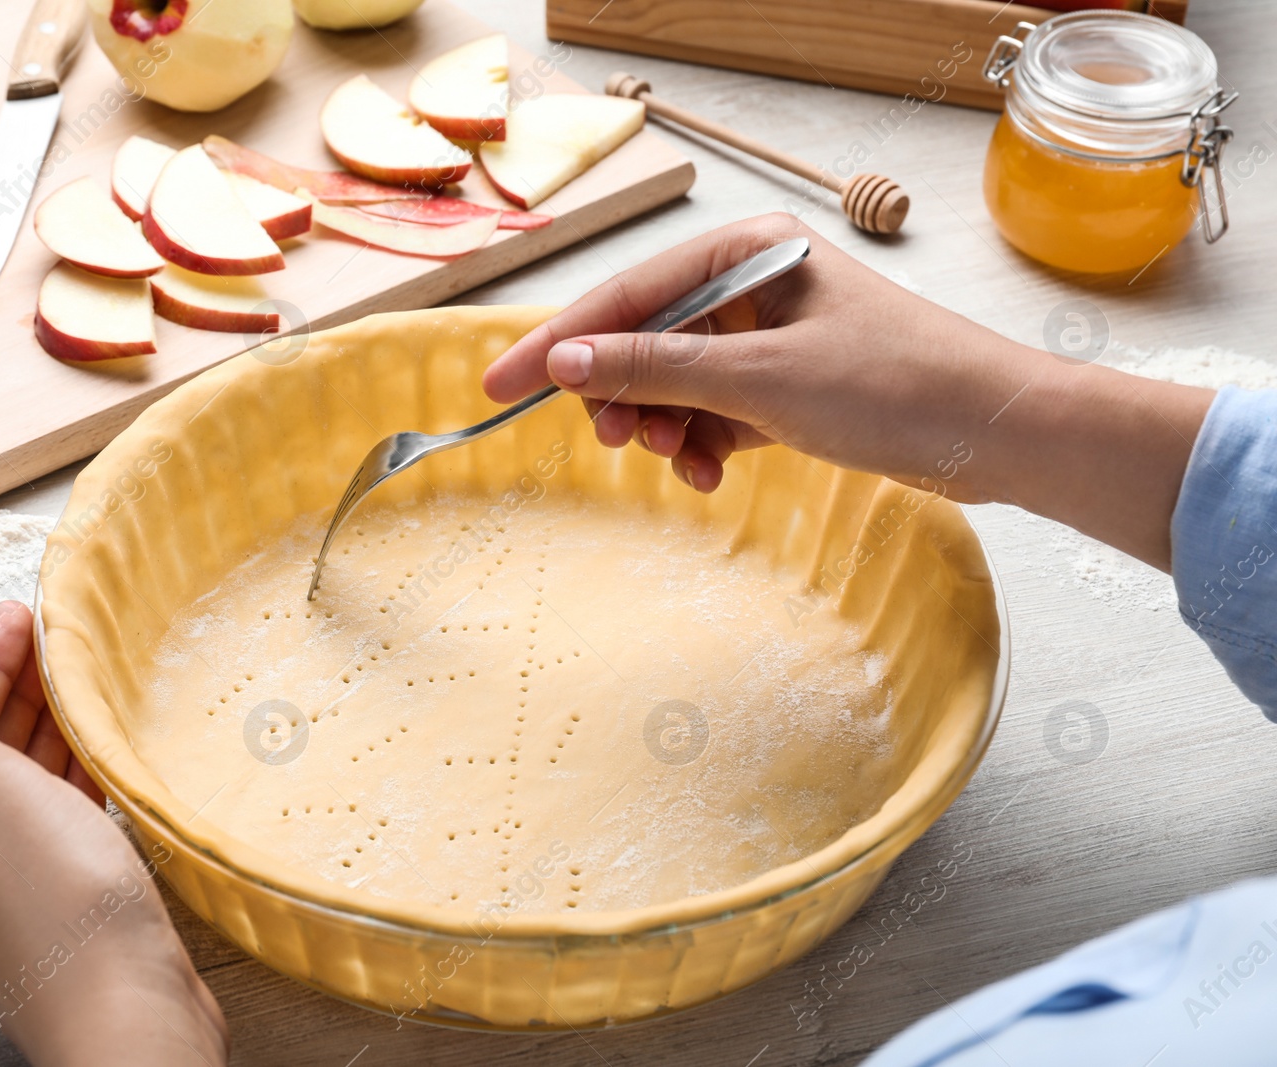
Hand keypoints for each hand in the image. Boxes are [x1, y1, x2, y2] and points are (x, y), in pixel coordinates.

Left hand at [0, 602, 226, 1066]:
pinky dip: (78, 780)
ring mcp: (13, 894)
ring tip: (81, 680)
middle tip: (50, 634)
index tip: (16, 617)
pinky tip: (103, 759)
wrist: (130, 1014)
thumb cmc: (62, 914)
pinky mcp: (68, 910)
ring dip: (48, 732)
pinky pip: (62, 825)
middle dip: (12, 692)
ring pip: (22, 792)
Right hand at [483, 214, 1213, 568]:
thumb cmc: (900, 388)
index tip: (498, 388)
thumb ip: (656, 368)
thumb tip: (566, 362)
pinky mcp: (789, 382)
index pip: (627, 295)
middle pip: (645, 337)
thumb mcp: (762, 380)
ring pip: (677, 380)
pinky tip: (713, 470)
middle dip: (624, 395)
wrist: (1003, 436)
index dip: (559, 344)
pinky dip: (705, 441)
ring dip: (666, 426)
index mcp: (749, 252)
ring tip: (681, 464)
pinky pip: (716, 408)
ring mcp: (772, 334)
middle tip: (616, 446)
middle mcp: (755, 283)